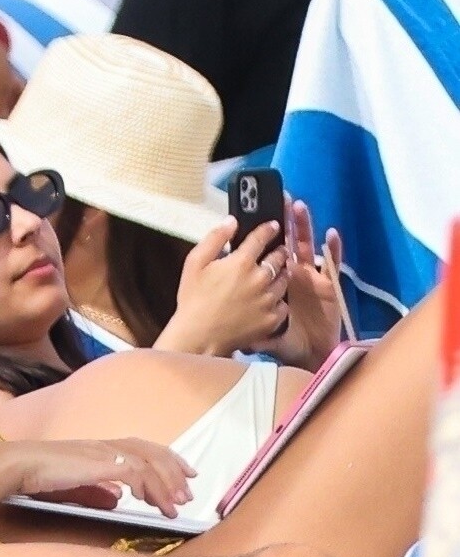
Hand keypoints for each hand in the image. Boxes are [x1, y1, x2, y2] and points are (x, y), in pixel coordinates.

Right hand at [13, 438, 196, 518]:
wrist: (21, 465)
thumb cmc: (41, 475)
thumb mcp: (75, 485)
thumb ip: (97, 490)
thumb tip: (117, 499)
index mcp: (102, 449)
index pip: (143, 449)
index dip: (168, 460)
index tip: (186, 475)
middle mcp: (106, 446)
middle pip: (152, 452)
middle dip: (175, 472)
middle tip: (189, 493)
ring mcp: (103, 453)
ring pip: (147, 463)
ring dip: (165, 484)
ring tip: (176, 505)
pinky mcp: (99, 463)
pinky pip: (133, 472)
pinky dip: (147, 486)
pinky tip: (151, 501)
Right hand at [163, 217, 289, 355]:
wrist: (198, 337)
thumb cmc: (193, 300)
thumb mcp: (195, 263)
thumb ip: (214, 238)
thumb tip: (231, 221)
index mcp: (242, 262)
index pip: (262, 237)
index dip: (269, 228)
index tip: (273, 226)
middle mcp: (260, 279)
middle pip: (279, 258)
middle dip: (279, 251)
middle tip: (277, 251)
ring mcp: (268, 300)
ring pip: (284, 280)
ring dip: (281, 274)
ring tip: (275, 275)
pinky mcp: (271, 320)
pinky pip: (283, 305)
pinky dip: (278, 301)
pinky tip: (269, 301)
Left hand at [251, 199, 342, 370]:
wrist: (310, 357)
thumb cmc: (284, 342)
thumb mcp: (259, 331)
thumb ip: (243, 321)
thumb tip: (224, 315)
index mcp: (272, 281)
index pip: (265, 253)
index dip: (260, 236)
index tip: (251, 215)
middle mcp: (291, 275)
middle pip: (285, 243)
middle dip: (282, 222)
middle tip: (276, 199)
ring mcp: (310, 278)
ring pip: (306, 247)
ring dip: (303, 227)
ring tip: (297, 207)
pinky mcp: (328, 286)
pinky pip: (332, 264)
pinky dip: (332, 249)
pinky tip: (330, 234)